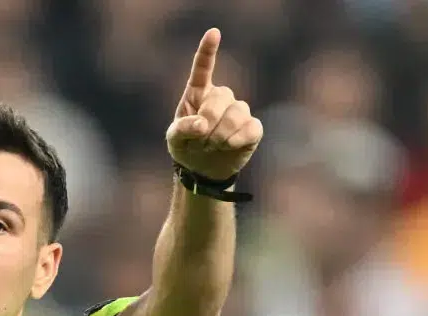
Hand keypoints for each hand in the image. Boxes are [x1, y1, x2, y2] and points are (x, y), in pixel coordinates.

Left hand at [166, 28, 262, 183]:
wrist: (203, 170)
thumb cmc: (187, 148)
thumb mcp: (175, 139)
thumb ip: (182, 129)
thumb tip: (202, 124)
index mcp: (198, 92)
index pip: (202, 68)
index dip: (208, 51)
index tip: (213, 33)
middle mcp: (220, 97)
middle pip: (221, 97)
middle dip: (209, 121)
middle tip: (201, 140)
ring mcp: (238, 110)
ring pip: (237, 112)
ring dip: (221, 134)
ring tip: (212, 146)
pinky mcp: (252, 127)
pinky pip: (251, 127)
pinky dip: (238, 139)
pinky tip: (229, 145)